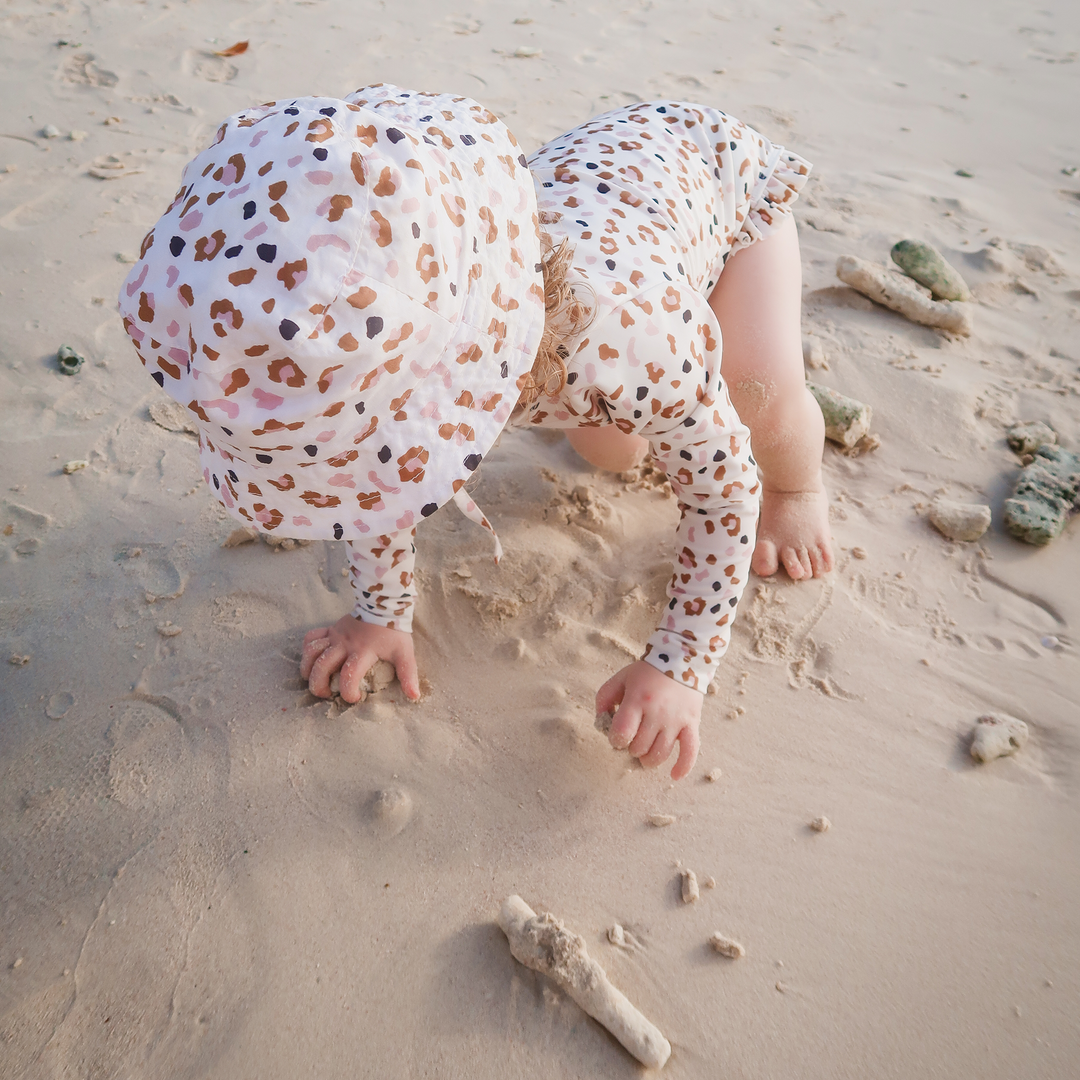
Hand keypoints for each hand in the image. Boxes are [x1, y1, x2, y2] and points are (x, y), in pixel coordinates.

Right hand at [300, 615, 419, 702]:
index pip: (349, 675)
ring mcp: (335, 636)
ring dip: (308, 670)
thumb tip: (414, 696)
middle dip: (319, 686)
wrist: (385, 605)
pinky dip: (306, 650)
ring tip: (312, 681)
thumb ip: (408, 674)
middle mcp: (345, 644)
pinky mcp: (330, 629)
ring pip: (312, 652)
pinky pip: (311, 637)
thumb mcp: (404, 653)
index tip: (354, 699)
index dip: (347, 691)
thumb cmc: (394, 632)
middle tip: (326, 695)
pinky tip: (311, 661)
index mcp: (363, 651)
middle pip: (322, 666)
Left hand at [596, 661, 702, 779]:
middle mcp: (657, 712)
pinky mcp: (692, 724)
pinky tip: (674, 776)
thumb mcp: (620, 678)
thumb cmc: (646, 673)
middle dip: (631, 748)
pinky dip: (683, 767)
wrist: (681, 660)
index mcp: (637, 700)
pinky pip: (690, 751)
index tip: (618, 736)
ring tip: (645, 753)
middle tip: (633, 739)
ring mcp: (676, 720)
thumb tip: (600, 721)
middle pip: (639, 747)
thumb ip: (604, 698)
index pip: (622, 733)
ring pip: (659, 754)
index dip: (616, 740)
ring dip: (648, 759)